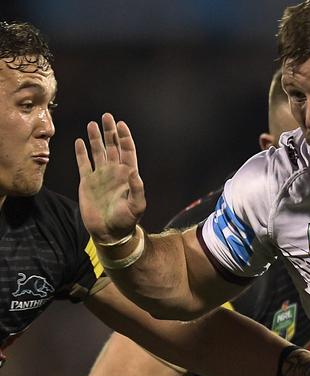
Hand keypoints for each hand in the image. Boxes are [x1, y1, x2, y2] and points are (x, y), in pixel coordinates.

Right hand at [76, 113, 145, 242]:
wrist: (109, 233)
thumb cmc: (126, 220)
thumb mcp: (136, 206)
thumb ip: (137, 190)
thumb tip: (136, 173)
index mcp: (128, 175)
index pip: (127, 151)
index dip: (125, 138)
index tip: (121, 124)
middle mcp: (115, 172)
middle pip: (113, 147)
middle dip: (110, 132)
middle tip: (107, 116)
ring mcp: (101, 176)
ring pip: (98, 152)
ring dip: (95, 139)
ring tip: (92, 124)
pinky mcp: (87, 182)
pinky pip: (84, 164)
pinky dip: (81, 153)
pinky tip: (80, 141)